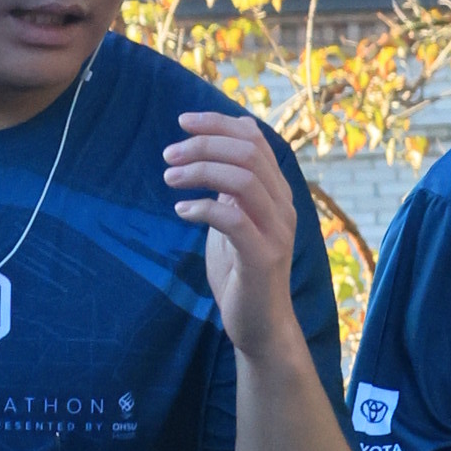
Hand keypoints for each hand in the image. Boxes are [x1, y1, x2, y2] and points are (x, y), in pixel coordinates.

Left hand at [165, 110, 299, 346]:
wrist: (261, 327)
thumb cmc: (242, 274)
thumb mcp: (235, 221)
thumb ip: (230, 190)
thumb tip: (214, 152)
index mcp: (276, 193)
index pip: (254, 139)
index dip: (218, 123)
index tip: (183, 122)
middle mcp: (283, 206)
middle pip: (248, 152)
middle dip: (203, 145)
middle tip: (168, 154)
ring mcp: (276, 231)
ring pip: (242, 179)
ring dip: (199, 171)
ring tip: (169, 178)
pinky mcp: (263, 257)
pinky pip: (233, 218)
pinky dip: (202, 208)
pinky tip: (181, 211)